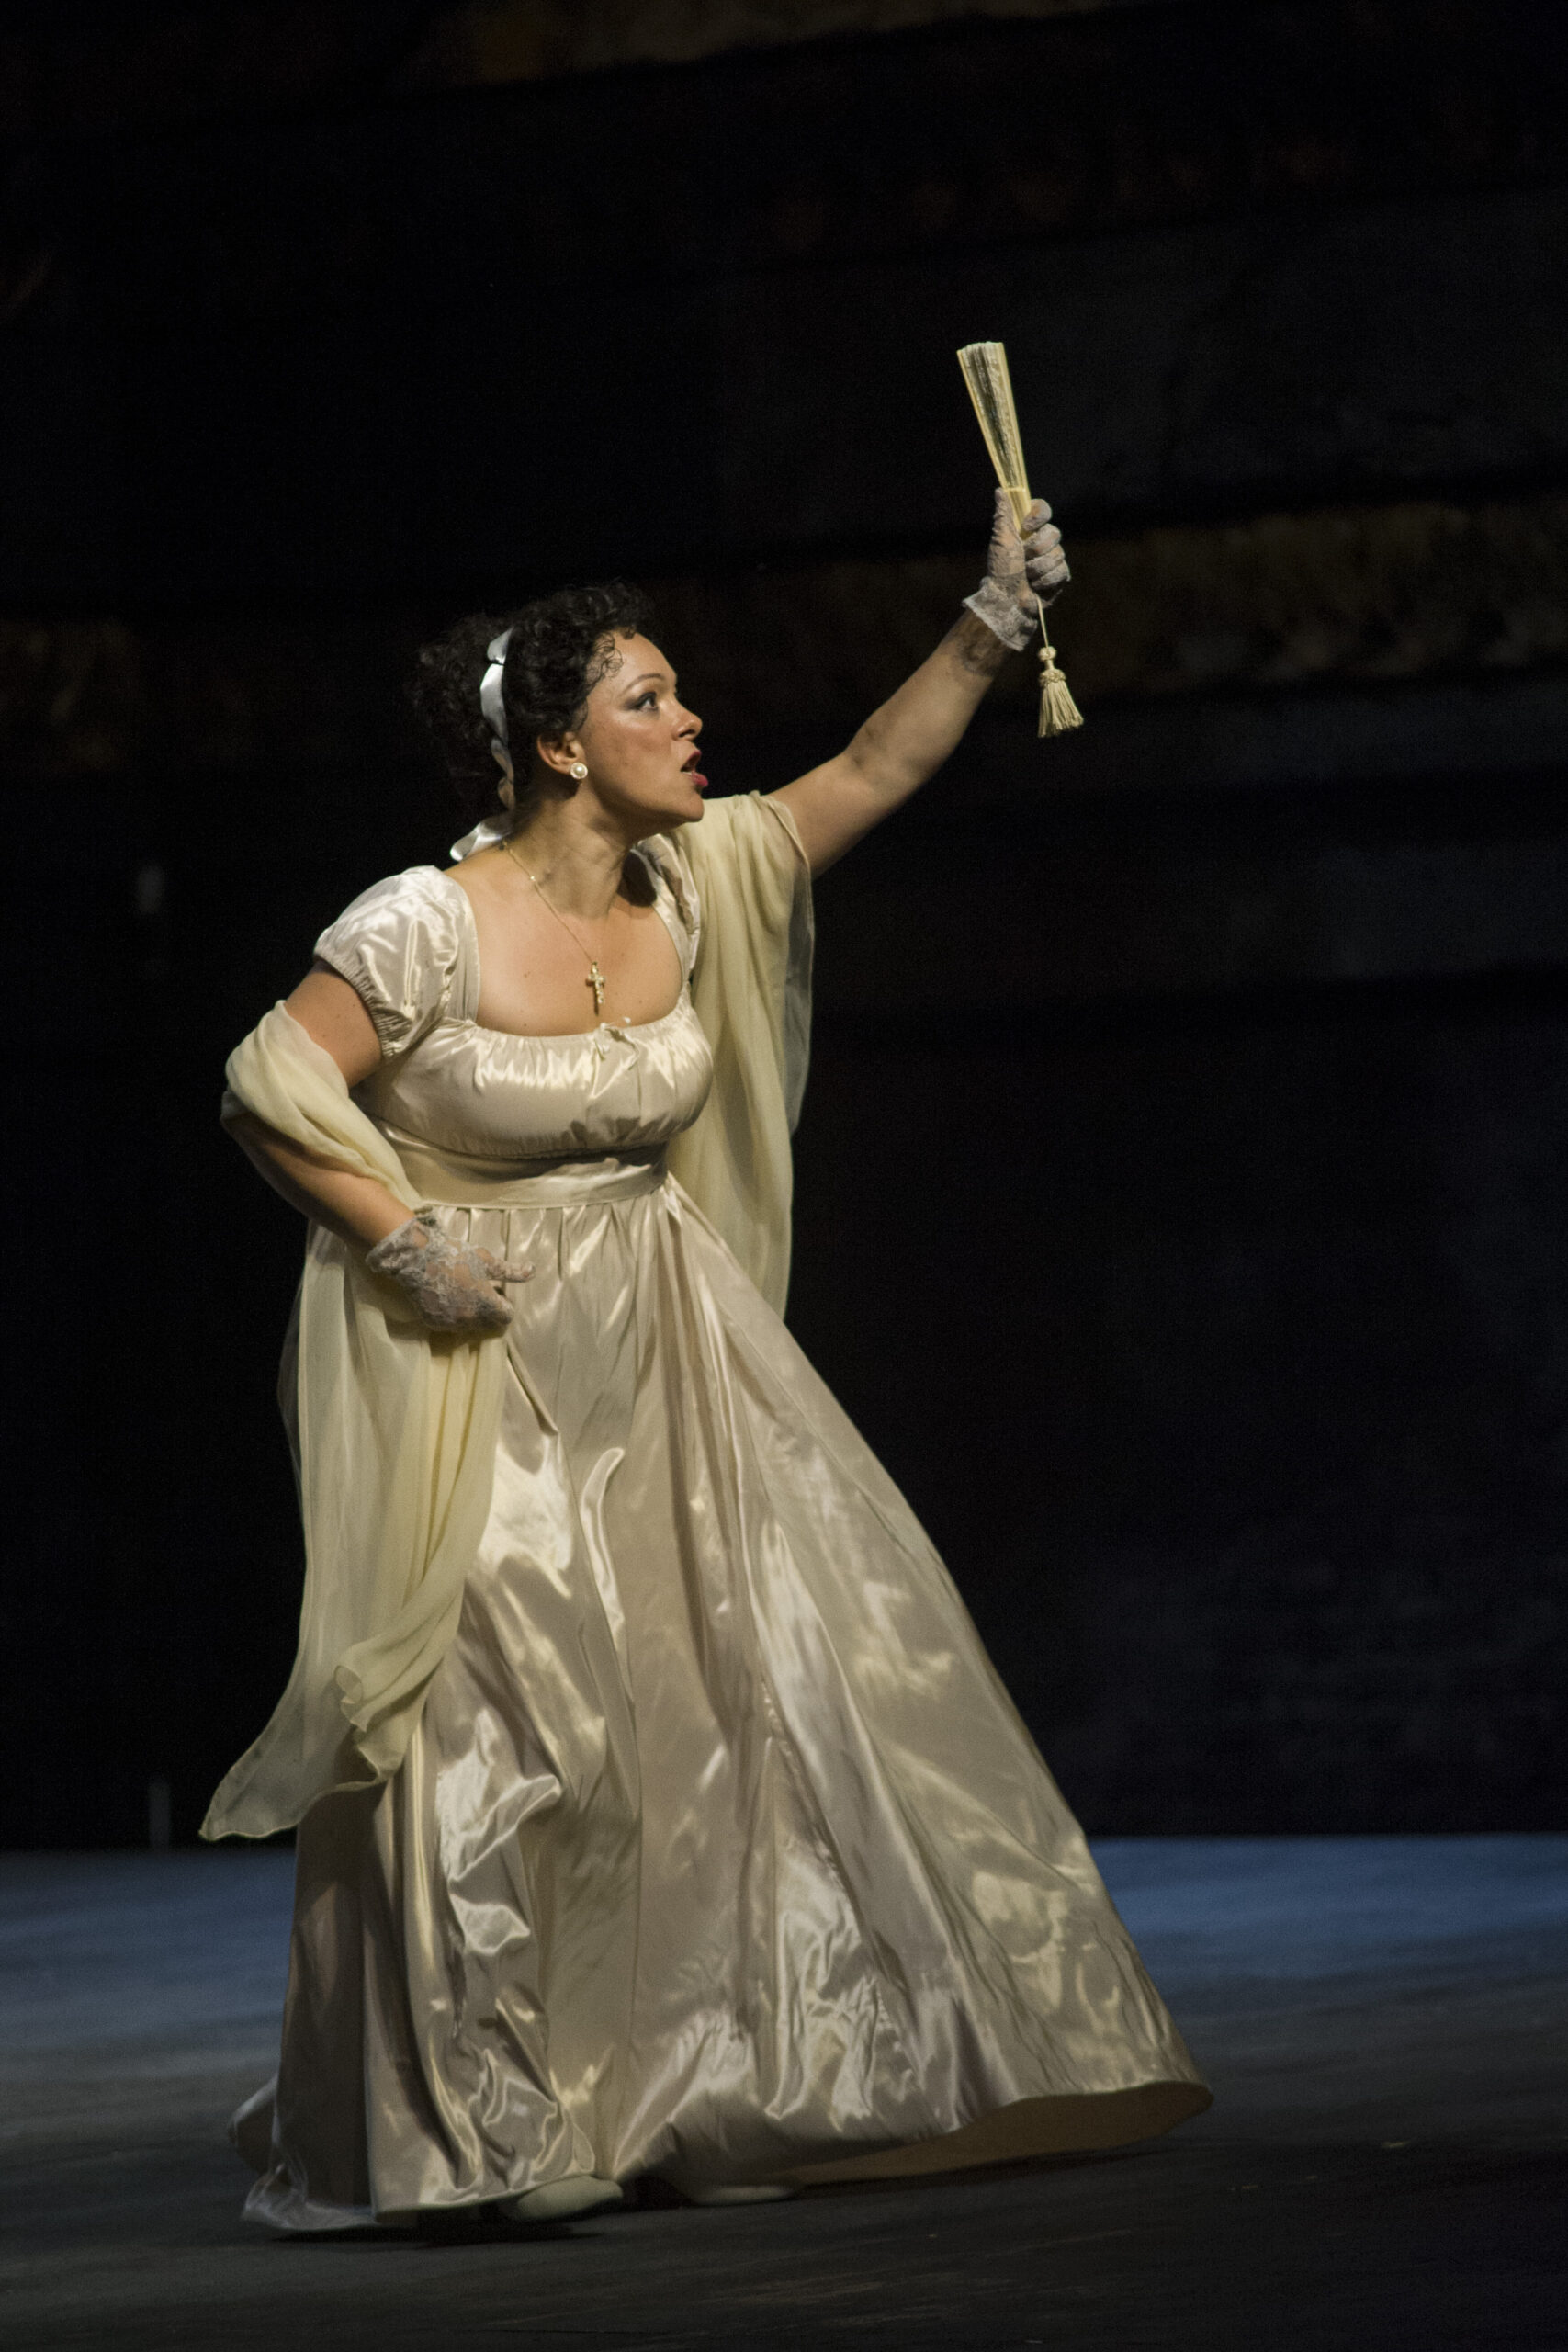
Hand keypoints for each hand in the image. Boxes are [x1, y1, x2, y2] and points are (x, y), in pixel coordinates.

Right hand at [364, 1215, 532, 1334]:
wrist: (417, 1258)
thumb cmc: (455, 1256)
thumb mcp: (487, 1261)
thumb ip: (510, 1271)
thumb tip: (533, 1272)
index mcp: (486, 1305)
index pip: (507, 1316)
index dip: (505, 1304)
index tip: (498, 1292)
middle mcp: (470, 1319)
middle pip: (490, 1323)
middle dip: (490, 1311)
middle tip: (480, 1291)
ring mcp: (450, 1323)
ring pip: (470, 1326)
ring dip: (472, 1315)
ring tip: (464, 1293)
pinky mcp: (434, 1323)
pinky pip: (451, 1325)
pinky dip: (453, 1316)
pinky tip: (448, 1299)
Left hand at [963, 488, 1070, 649]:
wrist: (1007, 601)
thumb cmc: (1001, 572)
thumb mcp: (1000, 540)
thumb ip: (1003, 515)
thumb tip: (1000, 490)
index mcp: (1027, 531)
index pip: (1043, 509)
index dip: (1038, 516)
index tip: (1025, 527)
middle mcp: (1041, 542)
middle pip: (1054, 533)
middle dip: (1036, 549)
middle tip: (1023, 560)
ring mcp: (1052, 559)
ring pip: (1058, 553)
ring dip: (1038, 568)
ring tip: (1027, 577)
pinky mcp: (1059, 576)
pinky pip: (1062, 570)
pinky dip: (1046, 579)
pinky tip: (1036, 586)